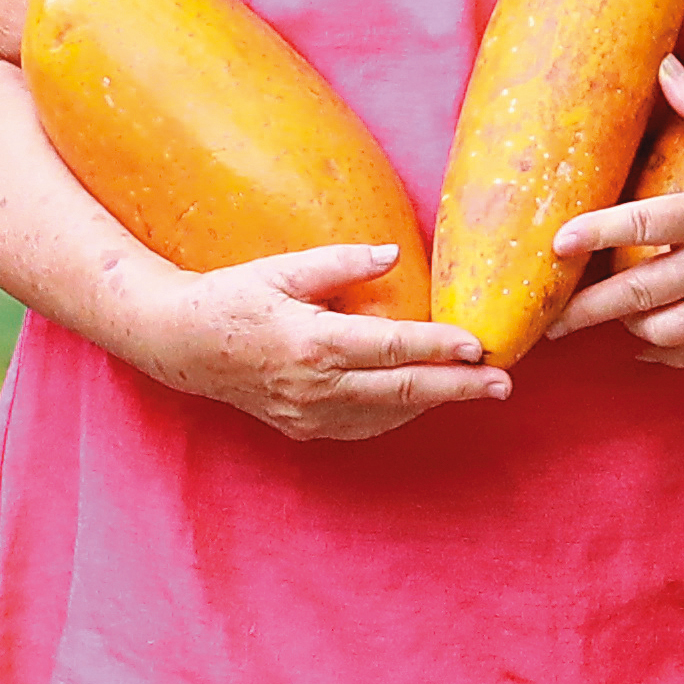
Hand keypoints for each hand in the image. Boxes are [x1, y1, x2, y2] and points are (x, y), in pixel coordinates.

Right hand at [113, 238, 508, 442]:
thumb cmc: (231, 297)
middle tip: (503, 382)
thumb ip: (339, 263)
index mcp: (312, 343)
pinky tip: (425, 398)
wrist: (180, 346)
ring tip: (478, 387)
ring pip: (389, 413)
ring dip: (436, 401)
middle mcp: (315, 387)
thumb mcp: (280, 269)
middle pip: (403, 391)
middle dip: (459, 387)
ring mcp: (309, 414)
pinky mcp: (304, 428)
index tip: (478, 344)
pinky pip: (365, 425)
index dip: (439, 347)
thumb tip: (394, 254)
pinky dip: (400, 411)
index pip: (392, 348)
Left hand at [543, 61, 683, 368]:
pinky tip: (640, 345)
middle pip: (641, 293)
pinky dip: (664, 355)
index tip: (556, 242)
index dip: (596, 233)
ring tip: (594, 322)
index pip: (645, 225)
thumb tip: (662, 63)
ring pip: (666, 332)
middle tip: (548, 319)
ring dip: (625, 329)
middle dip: (588, 309)